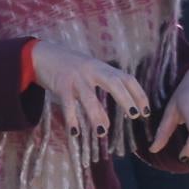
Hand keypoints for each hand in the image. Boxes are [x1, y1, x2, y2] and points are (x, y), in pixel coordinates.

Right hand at [28, 40, 148, 148]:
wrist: (42, 55)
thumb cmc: (69, 68)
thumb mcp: (89, 73)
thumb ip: (100, 92)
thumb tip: (107, 123)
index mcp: (102, 68)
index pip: (127, 79)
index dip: (138, 94)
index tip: (146, 112)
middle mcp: (92, 70)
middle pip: (114, 83)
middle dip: (125, 99)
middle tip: (134, 116)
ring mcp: (76, 78)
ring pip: (89, 98)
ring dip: (97, 115)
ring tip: (102, 132)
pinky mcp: (61, 85)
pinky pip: (68, 105)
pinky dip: (72, 120)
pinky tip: (75, 133)